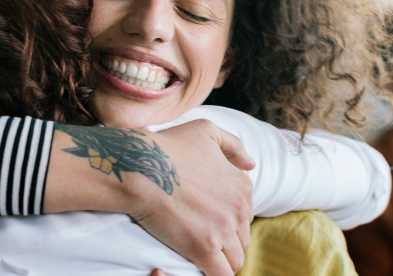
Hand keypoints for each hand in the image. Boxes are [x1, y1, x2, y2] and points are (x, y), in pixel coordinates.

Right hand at [127, 119, 254, 275]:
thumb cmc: (169, 146)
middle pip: (241, 239)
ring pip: (234, 260)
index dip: (226, 220)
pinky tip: (201, 268)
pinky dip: (214, 274)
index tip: (207, 221)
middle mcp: (239, 208)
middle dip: (225, 241)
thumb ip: (233, 145)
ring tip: (199, 254)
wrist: (141, 167)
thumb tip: (251, 164)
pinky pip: (222, 275)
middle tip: (200, 237)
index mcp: (242, 185)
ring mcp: (223, 230)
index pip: (245, 215)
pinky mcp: (203, 249)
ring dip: (220, 260)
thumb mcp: (206, 130)